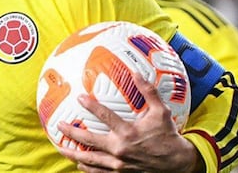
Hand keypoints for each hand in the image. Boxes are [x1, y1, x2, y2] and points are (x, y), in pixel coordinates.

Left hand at [56, 72, 198, 172]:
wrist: (178, 164)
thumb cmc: (168, 136)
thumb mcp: (161, 112)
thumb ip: (148, 92)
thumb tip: (137, 73)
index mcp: (128, 132)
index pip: (104, 116)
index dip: (90, 106)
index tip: (79, 98)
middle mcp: (120, 149)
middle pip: (89, 141)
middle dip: (72, 133)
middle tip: (59, 126)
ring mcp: (119, 164)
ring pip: (90, 160)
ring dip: (73, 154)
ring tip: (60, 148)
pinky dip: (87, 169)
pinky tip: (79, 164)